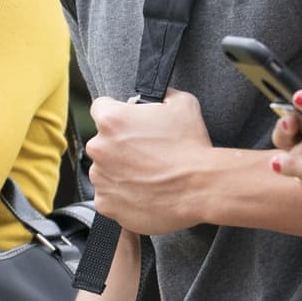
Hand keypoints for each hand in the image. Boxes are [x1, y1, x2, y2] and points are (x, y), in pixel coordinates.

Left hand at [87, 89, 212, 234]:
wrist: (201, 188)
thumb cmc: (191, 148)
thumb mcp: (183, 104)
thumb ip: (162, 95)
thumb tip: (158, 97)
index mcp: (112, 120)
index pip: (101, 108)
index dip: (118, 113)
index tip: (129, 123)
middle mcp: (100, 148)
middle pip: (102, 142)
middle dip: (119, 146)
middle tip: (146, 153)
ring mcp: (101, 179)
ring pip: (104, 170)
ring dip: (120, 171)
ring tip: (148, 175)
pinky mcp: (106, 204)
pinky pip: (109, 197)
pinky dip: (122, 196)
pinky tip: (145, 192)